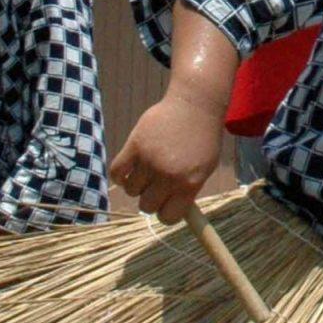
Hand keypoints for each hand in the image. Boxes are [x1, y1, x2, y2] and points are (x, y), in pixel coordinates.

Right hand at [110, 91, 225, 223]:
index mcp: (189, 183)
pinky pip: (117, 172)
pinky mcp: (134, 145)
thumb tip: (171, 211)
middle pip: (147, 207)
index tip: (165, 206)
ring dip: (136, 186)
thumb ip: (189, 190)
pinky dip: (119, 176)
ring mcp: (150, 160)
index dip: (166, 214)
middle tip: (155, 187)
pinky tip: (127, 172)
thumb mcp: (205, 168)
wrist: (195, 105)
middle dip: (151, 200)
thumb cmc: (203, 137)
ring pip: (131, 190)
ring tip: (145, 173)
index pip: (168, 217)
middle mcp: (169, 175)